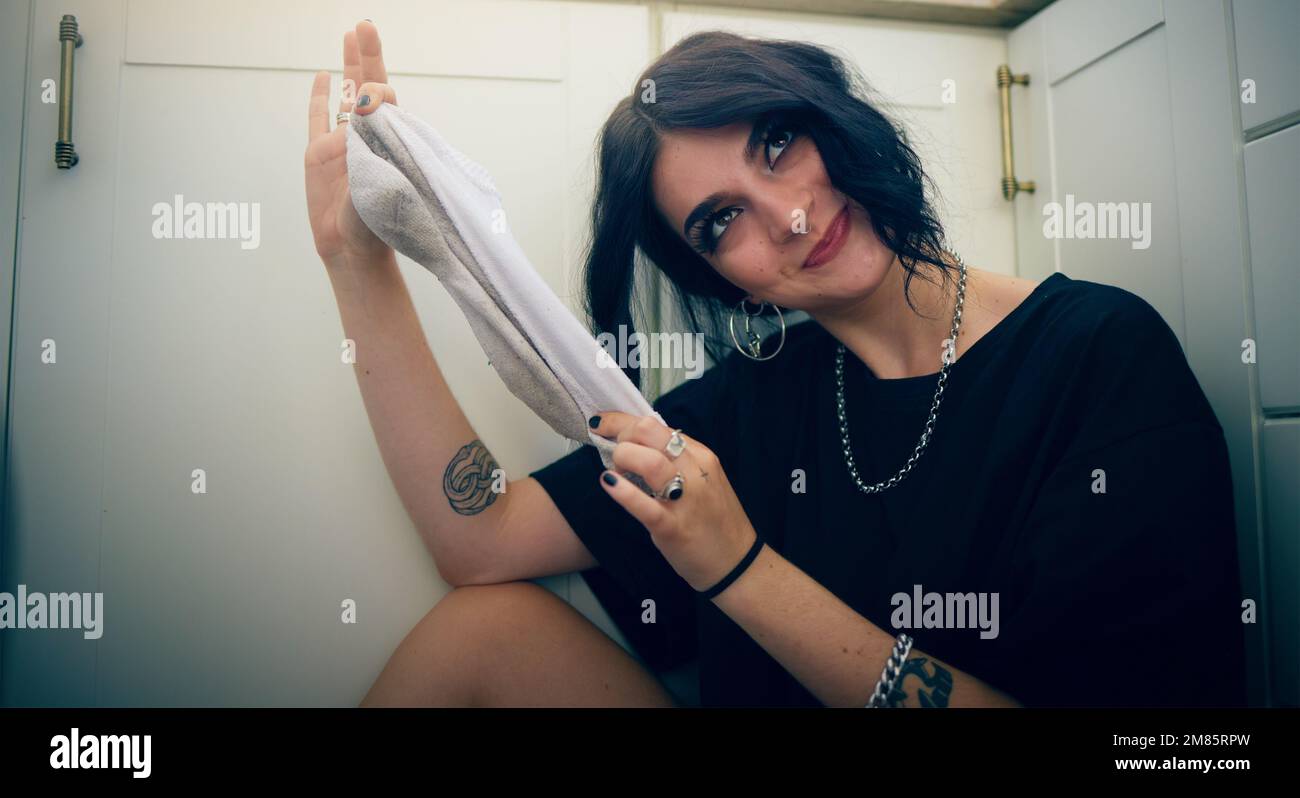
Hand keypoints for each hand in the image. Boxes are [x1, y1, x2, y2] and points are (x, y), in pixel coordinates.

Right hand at [304, 21, 399, 265]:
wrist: (353, 251)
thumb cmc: (377, 223)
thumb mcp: (383, 177)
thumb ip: (378, 137)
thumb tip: (375, 93)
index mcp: (387, 142)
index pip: (385, 102)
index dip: (380, 92)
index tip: (378, 94)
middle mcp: (366, 138)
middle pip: (367, 87)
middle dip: (367, 56)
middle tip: (366, 26)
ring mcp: (341, 145)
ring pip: (345, 96)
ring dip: (349, 66)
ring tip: (353, 35)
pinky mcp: (318, 157)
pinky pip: (317, 119)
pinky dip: (320, 97)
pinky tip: (324, 75)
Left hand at [592, 412, 759, 593]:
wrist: (738, 563)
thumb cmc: (713, 522)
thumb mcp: (701, 480)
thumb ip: (675, 461)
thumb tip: (637, 445)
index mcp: (701, 455)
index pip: (656, 424)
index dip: (621, 421)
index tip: (601, 424)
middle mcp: (696, 471)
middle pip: (648, 432)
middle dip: (620, 436)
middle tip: (614, 455)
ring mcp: (686, 499)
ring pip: (648, 460)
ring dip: (622, 459)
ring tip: (616, 473)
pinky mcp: (674, 527)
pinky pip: (644, 505)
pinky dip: (622, 491)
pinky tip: (608, 483)